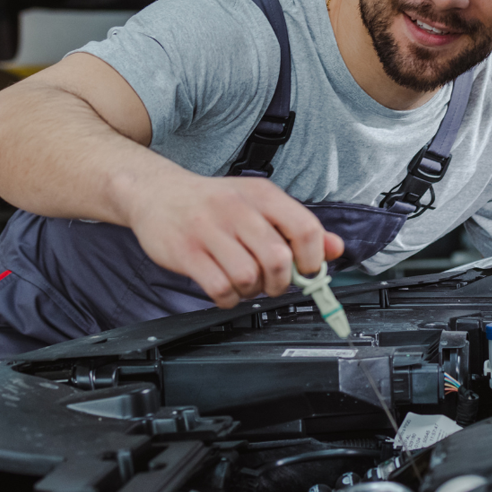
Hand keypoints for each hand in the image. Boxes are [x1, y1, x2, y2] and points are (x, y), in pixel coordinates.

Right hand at [124, 169, 343, 307]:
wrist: (156, 192)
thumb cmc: (211, 202)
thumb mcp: (258, 204)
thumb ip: (297, 226)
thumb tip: (335, 248)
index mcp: (262, 195)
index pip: (306, 228)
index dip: (313, 259)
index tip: (307, 271)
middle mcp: (237, 209)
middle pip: (279, 259)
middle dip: (281, 282)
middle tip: (272, 282)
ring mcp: (209, 230)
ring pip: (249, 276)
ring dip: (252, 291)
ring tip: (245, 284)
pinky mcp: (186, 252)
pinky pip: (219, 288)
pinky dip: (228, 298)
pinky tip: (225, 289)